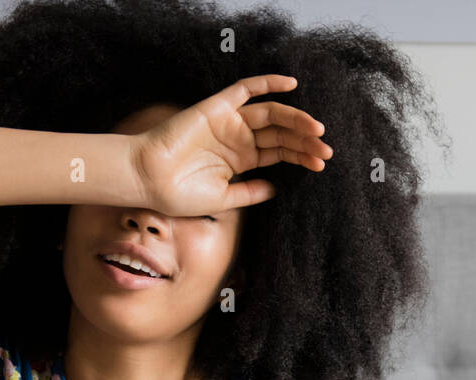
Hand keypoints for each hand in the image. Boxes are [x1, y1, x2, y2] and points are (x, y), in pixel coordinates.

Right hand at [129, 74, 332, 216]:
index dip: (301, 156)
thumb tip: (275, 189)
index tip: (321, 164)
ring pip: (271, 114)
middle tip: (327, 149)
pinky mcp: (217, 107)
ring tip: (317, 130)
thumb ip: (250, 193)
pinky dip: (267, 83)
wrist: (148, 180)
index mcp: (241, 159)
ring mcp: (228, 122)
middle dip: (305, 141)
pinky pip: (245, 89)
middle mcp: (238, 138)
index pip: (279, 152)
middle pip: (280, 134)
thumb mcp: (223, 199)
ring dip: (296, 119)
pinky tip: (291, 84)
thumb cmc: (178, 194)